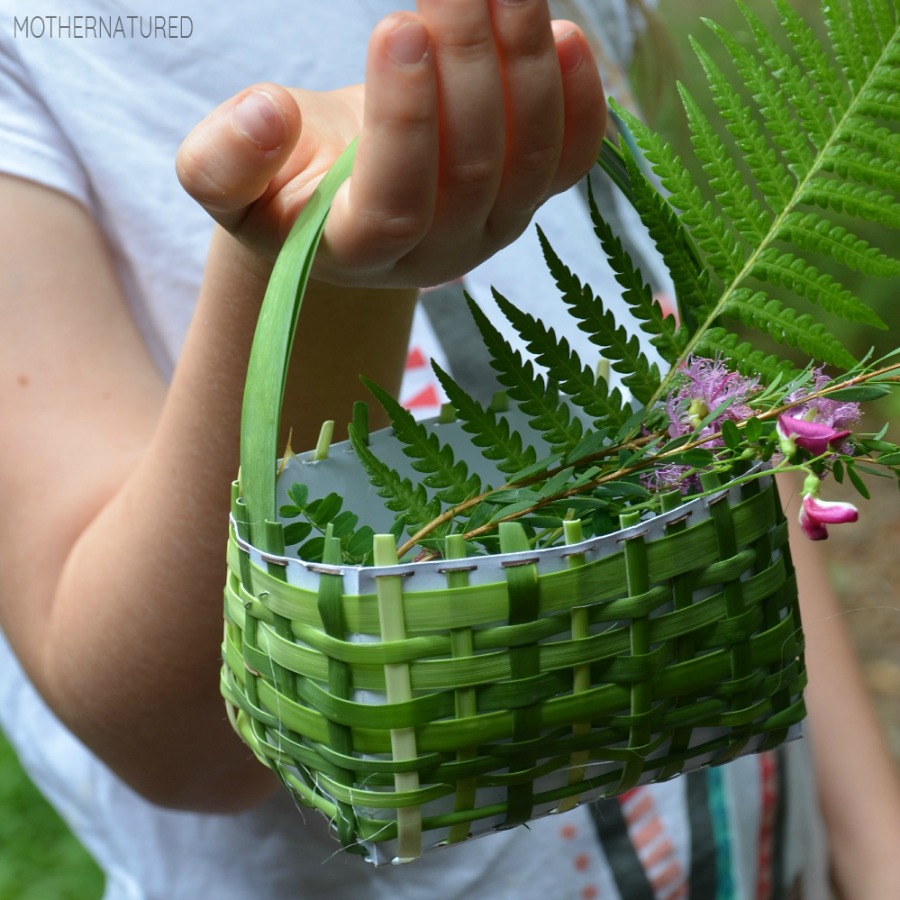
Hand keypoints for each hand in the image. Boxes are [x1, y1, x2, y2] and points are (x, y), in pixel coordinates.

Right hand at [176, 0, 604, 288]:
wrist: (345, 199)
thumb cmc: (284, 183)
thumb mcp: (226, 181)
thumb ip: (222, 162)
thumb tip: (266, 115)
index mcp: (358, 251)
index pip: (395, 205)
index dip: (405, 125)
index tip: (400, 28)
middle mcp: (439, 252)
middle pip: (471, 171)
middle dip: (469, 65)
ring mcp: (492, 228)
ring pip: (530, 162)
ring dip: (526, 65)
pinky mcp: (528, 198)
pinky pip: (571, 162)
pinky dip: (583, 104)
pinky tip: (569, 37)